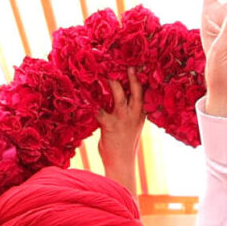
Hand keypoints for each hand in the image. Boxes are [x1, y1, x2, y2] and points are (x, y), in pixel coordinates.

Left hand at [97, 68, 144, 194]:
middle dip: (130, 73)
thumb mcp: (132, 128)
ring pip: (118, 93)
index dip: (139, 77)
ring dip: (110, 80)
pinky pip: (98, 107)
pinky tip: (83, 91)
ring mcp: (123, 118)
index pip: (143, 91)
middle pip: (135, 88)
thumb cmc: (124, 147)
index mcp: (141, 114)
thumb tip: (118, 100)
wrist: (122, 166)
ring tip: (103, 68)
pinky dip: (90, 99)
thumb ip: (128, 114)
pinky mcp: (109, 124)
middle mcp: (135, 114)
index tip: (135, 63)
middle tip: (124, 59)